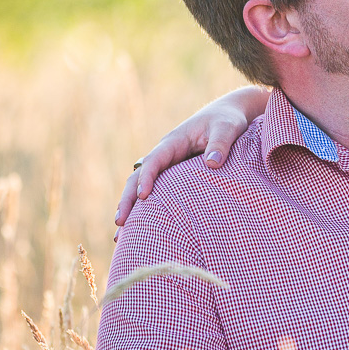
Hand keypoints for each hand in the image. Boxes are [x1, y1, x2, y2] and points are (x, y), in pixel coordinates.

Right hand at [115, 86, 269, 225]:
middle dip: (127, 199)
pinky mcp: (173, 176)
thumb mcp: (227, 128)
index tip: (143, 196)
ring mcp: (167, 166)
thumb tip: (212, 164)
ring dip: (131, 207)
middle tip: (120, 222)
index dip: (146, 178)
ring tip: (120, 235)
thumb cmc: (227, 120)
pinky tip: (138, 230)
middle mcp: (165, 155)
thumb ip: (220, 144)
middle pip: (138, 177)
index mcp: (174, 142)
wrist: (229, 114)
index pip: (154, 161)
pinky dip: (144, 209)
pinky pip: (155, 192)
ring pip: (140, 186)